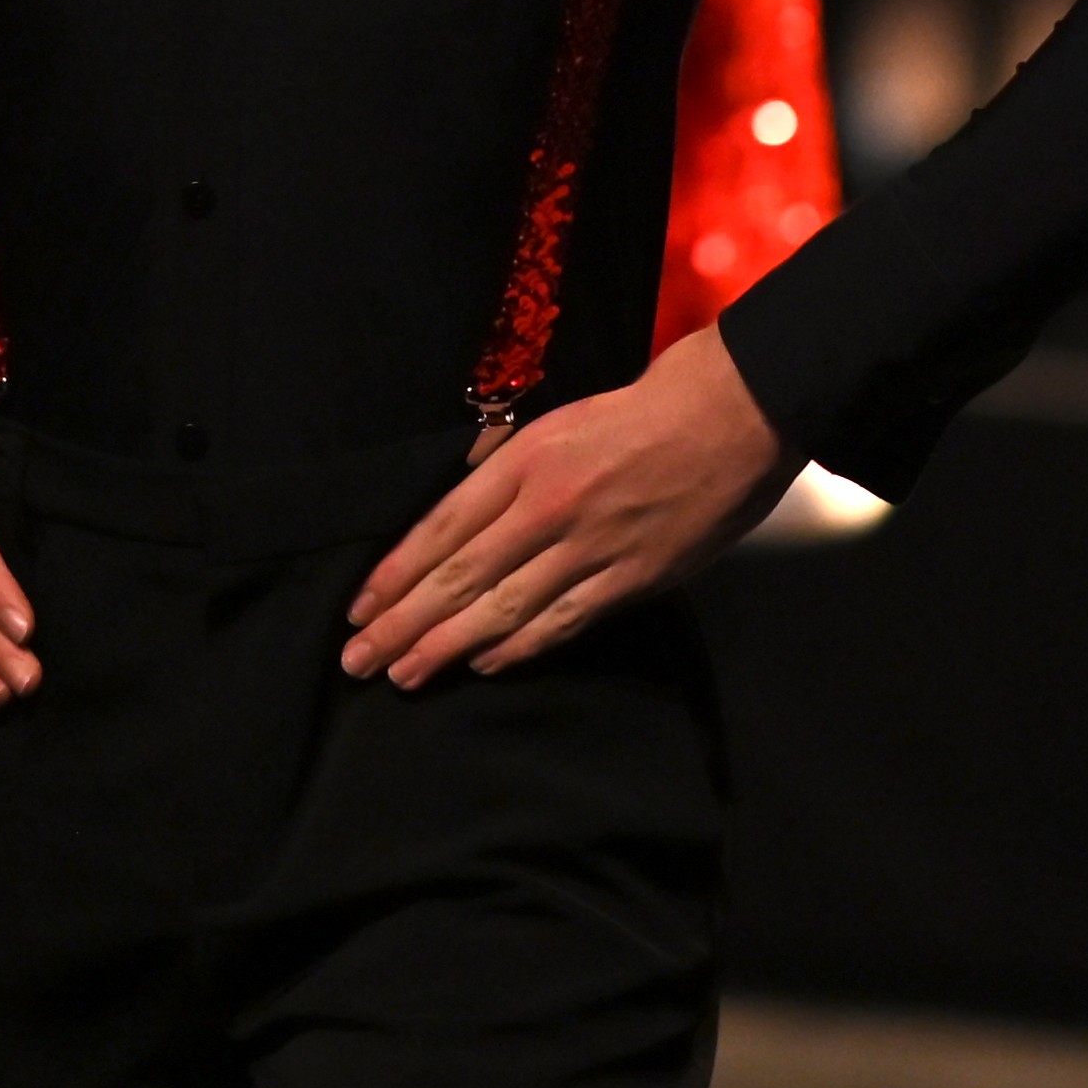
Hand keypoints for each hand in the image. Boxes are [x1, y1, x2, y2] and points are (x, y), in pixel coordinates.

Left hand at [343, 324, 796, 689]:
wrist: (730, 415)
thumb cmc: (638, 412)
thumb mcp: (554, 423)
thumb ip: (504, 470)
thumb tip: (456, 513)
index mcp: (523, 462)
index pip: (441, 528)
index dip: (395, 574)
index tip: (359, 609)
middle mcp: (546, 508)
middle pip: (459, 576)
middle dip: (403, 623)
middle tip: (358, 660)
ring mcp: (589, 547)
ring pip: (502, 608)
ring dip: (446, 646)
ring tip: (403, 674)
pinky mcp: (632, 578)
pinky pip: (562, 621)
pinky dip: (518, 647)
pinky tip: (482, 663)